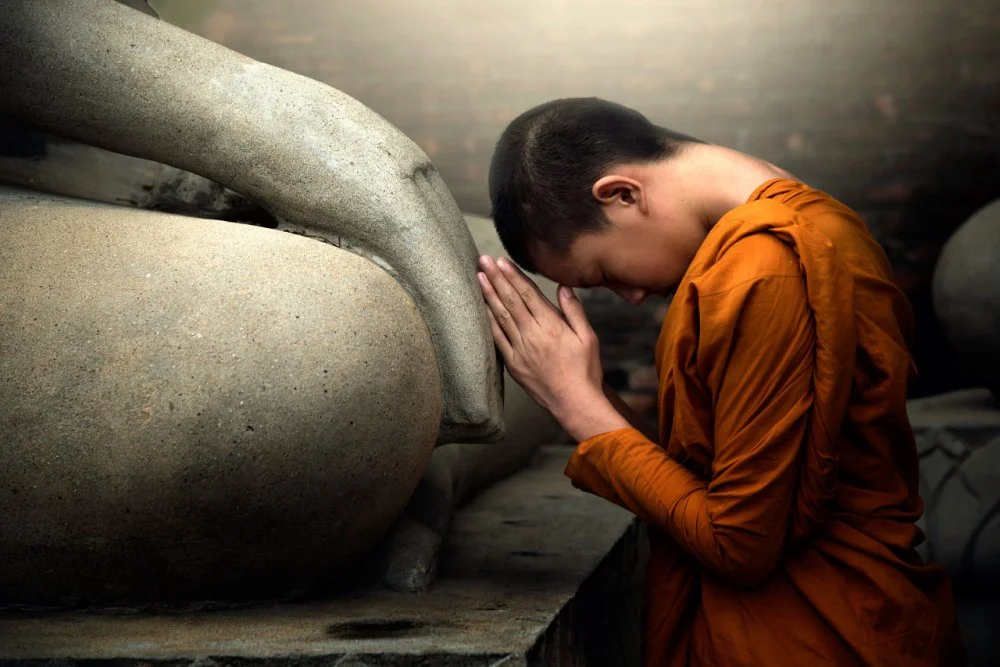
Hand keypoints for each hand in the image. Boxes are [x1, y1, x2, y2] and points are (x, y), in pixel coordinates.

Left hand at [476, 255, 629, 440]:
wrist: (575, 403)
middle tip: (483, 260)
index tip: (502, 261)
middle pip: (511, 300)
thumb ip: (574, 311)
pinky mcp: (513, 364)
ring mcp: (520, 350)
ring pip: (501, 316)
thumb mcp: (588, 337)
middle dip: (496, 278)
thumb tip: (563, 287)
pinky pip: (498, 339)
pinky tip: (482, 309)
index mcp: (551, 326)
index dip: (514, 275)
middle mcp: (532, 335)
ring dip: (489, 295)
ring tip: (479, 277)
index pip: (528, 294)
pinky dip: (488, 322)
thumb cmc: (585, 370)